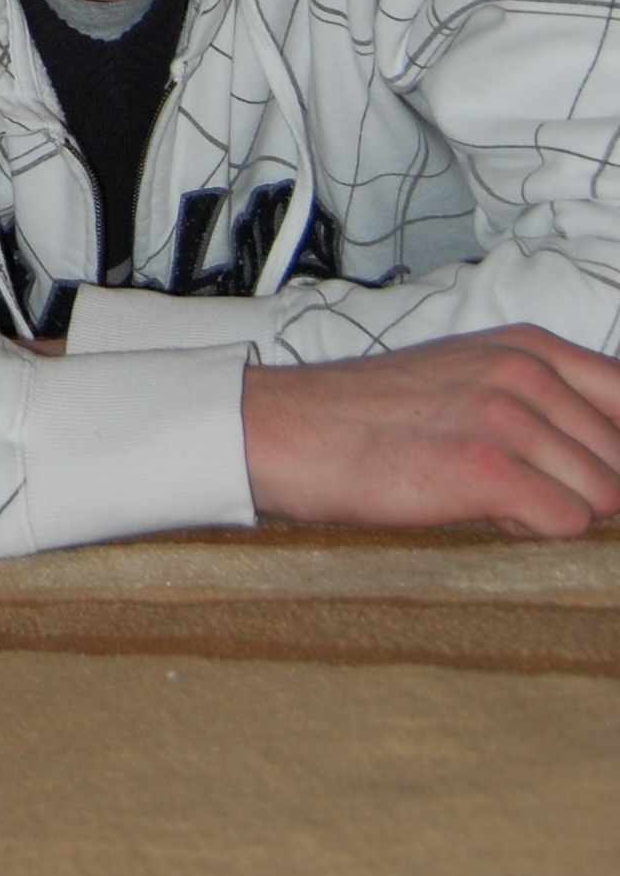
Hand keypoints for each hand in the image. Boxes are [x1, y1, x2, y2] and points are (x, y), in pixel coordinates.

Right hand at [242, 325, 619, 536]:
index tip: (583, 471)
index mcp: (529, 346)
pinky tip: (474, 506)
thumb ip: (544, 401)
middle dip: (581, 488)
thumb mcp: (471, 376)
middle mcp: (526, 372)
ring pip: (604, 495)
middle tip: (514, 485)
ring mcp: (508, 417)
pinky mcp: (487, 468)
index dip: (612, 450)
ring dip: (552, 510)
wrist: (288, 429)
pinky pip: (566, 522)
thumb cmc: (372, 414)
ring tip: (488, 493)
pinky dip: (527, 528)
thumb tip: (604, 457)